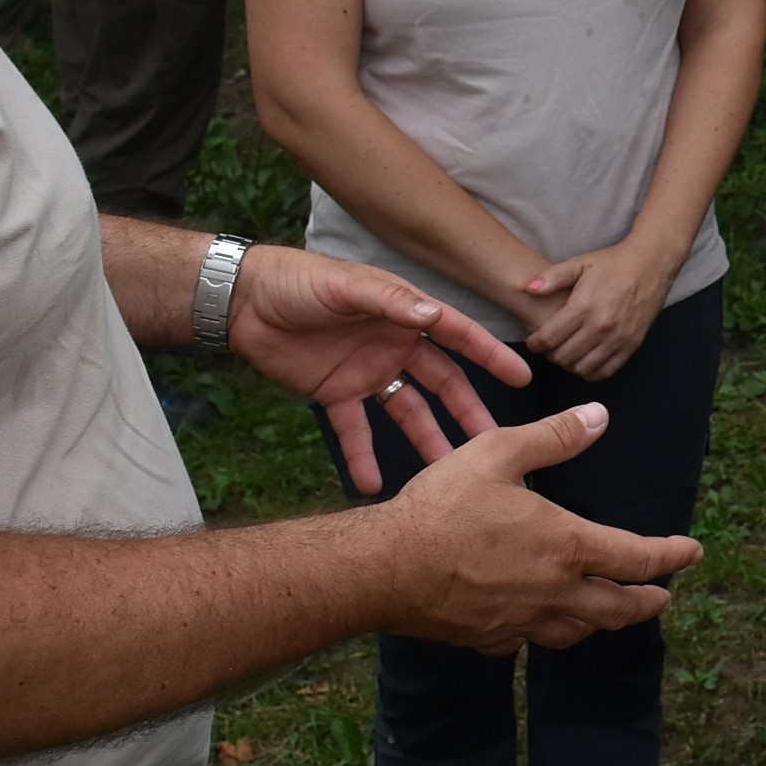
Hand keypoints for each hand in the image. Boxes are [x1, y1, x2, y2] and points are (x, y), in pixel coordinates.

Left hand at [225, 244, 531, 495]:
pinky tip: (371, 484)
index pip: (457, 336)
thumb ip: (390, 301)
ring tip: (444, 475)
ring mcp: (367, 372)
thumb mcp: (347, 285)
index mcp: (404, 314)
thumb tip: (436, 316)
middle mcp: (394, 345)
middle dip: (467, 412)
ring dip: (426, 441)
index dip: (490, 356)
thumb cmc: (298, 280)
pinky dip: (362, 457)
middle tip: (493, 443)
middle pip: (442, 383)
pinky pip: (356, 431)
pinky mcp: (336, 394)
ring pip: (408, 412)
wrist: (243, 301)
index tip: (522, 378)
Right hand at [382, 403, 703, 653]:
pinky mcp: (490, 639)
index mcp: (569, 547)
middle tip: (664, 596)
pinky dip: (546, 629)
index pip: (640, 559)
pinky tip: (540, 619)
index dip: (673, 556)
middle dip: (648, 601)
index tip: (692, 552)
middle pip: (620, 609)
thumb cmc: (442, 507)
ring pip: (579, 630)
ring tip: (612, 609)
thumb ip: (554, 437)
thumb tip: (600, 415)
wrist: (385, 568)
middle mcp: (556, 593)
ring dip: (604, 619)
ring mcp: (523, 622)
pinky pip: (530, 640)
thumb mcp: (499, 453)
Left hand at [521, 236, 681, 381]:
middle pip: (562, 357)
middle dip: (550, 354)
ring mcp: (618, 338)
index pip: (548, 338)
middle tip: (550, 346)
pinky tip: (585, 360)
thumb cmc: (612, 263)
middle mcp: (601, 326)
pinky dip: (591, 372)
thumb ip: (553, 277)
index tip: (534, 340)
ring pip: (582, 368)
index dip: (535, 344)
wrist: (651, 264)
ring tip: (567, 352)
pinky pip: (605, 372)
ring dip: (569, 364)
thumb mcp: (580, 263)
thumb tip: (529, 289)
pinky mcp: (632, 345)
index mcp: (584, 306)